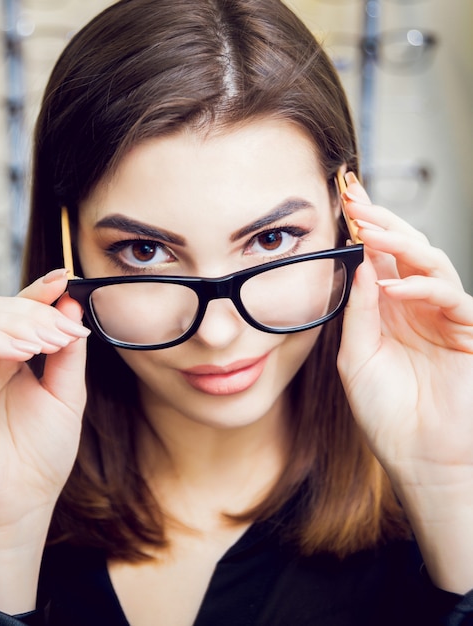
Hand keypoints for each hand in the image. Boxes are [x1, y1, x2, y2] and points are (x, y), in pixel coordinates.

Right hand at [0, 269, 88, 610]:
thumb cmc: (43, 452)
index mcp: (13, 359)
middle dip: (36, 312)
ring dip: (18, 323)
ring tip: (49, 341)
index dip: (39, 292)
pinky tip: (23, 350)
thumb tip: (72, 306)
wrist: (25, 500)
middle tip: (66, 331)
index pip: (21, 313)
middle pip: (0, 309)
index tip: (64, 279)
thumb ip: (68, 354)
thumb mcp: (67, 395)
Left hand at [337, 173, 472, 592]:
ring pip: (430, 263)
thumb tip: (357, 266)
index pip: (378, 259)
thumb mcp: (356, 359)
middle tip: (355, 198)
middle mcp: (416, 307)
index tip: (343, 201)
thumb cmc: (387, 413)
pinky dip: (421, 289)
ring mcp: (444, 317)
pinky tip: (393, 287)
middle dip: (382, 222)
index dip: (364, 229)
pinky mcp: (468, 332)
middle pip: (405, 250)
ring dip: (401, 245)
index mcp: (389, 311)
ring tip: (370, 233)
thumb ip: (358, 312)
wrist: (419, 458)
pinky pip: (450, 298)